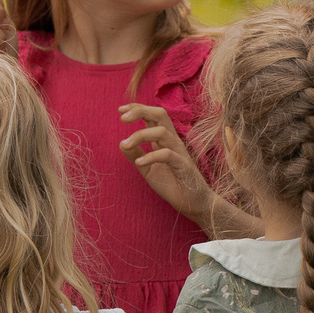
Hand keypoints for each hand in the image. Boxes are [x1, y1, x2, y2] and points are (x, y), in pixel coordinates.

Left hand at [120, 102, 213, 225]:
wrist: (193, 203)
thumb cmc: (172, 184)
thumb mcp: (148, 170)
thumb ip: (136, 156)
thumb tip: (121, 143)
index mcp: (165, 140)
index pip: (153, 116)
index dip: (137, 108)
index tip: (120, 110)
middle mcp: (173, 141)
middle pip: (160, 115)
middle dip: (141, 111)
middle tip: (122, 118)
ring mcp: (179, 152)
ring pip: (162, 132)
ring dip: (140, 135)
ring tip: (125, 144)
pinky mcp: (183, 166)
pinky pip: (167, 155)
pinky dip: (151, 156)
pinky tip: (138, 162)